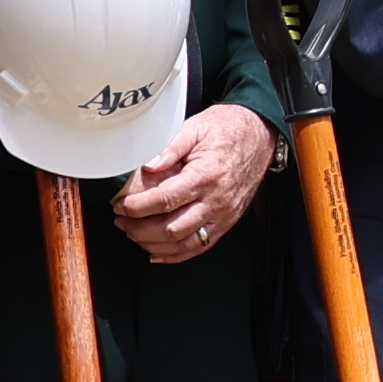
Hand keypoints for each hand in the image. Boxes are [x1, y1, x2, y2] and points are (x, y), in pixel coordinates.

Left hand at [122, 101, 269, 264]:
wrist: (261, 134)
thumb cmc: (230, 129)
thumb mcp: (196, 126)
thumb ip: (170, 146)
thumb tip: (148, 164)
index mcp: (207, 174)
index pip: (166, 200)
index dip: (138, 206)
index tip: (122, 204)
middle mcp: (216, 199)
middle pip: (171, 228)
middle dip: (139, 228)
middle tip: (122, 219)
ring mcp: (223, 215)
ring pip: (183, 243)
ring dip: (153, 243)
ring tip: (133, 233)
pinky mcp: (226, 222)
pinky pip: (200, 247)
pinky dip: (175, 255)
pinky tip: (157, 252)